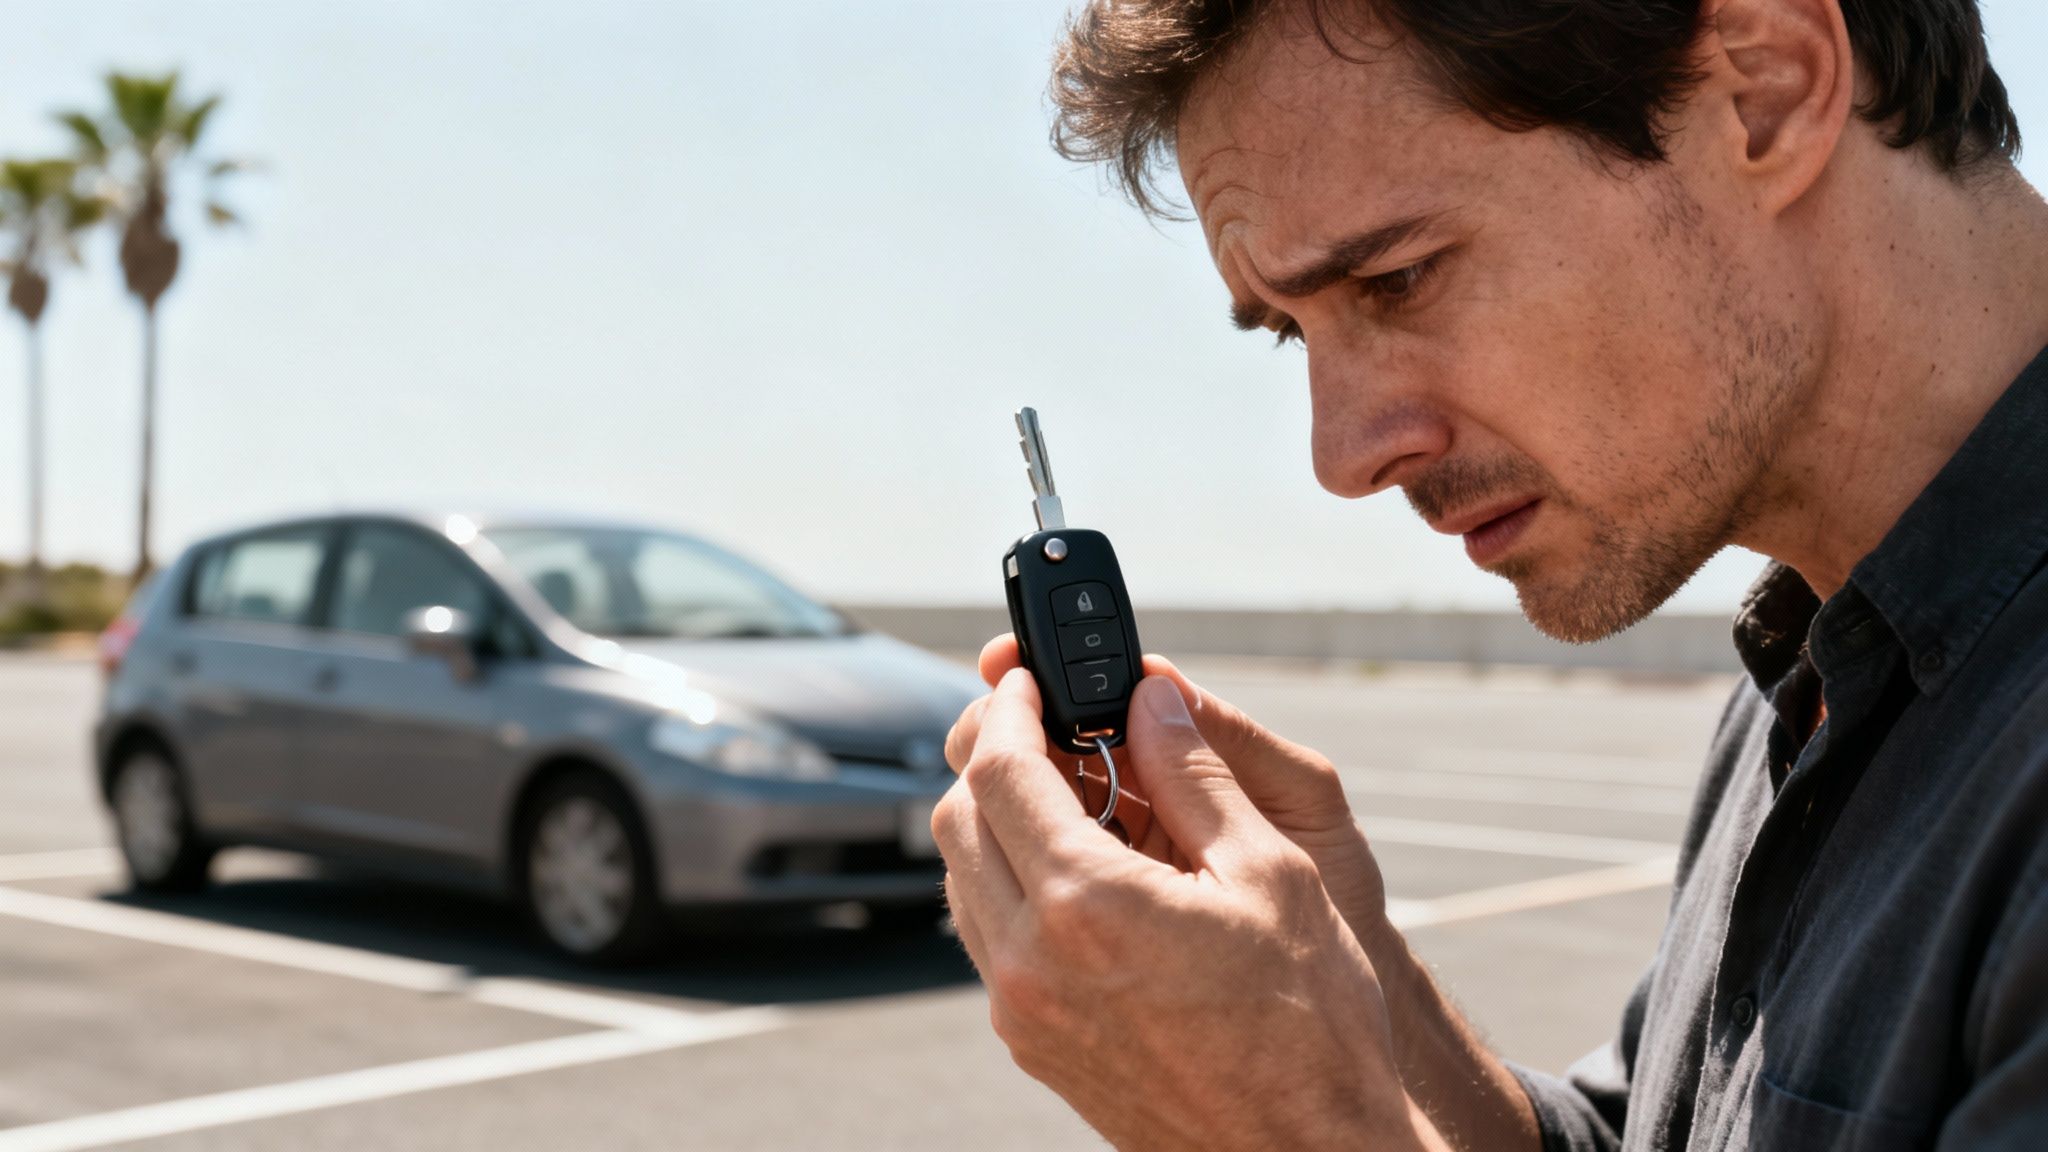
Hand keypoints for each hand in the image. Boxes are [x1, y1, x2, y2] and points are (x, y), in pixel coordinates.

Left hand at [932, 667, 1430, 1150]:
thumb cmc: (1309, 1025)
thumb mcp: (1271, 874)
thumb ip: (1197, 774)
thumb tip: (1152, 700)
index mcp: (1087, 905)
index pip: (1000, 772)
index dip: (1010, 709)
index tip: (1031, 680)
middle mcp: (1031, 962)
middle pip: (959, 821)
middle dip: (993, 759)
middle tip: (1047, 727)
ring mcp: (1024, 1012)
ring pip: (963, 883)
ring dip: (995, 823)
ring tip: (1070, 795)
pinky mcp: (1032, 1046)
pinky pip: (989, 940)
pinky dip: (1010, 885)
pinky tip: (1078, 872)